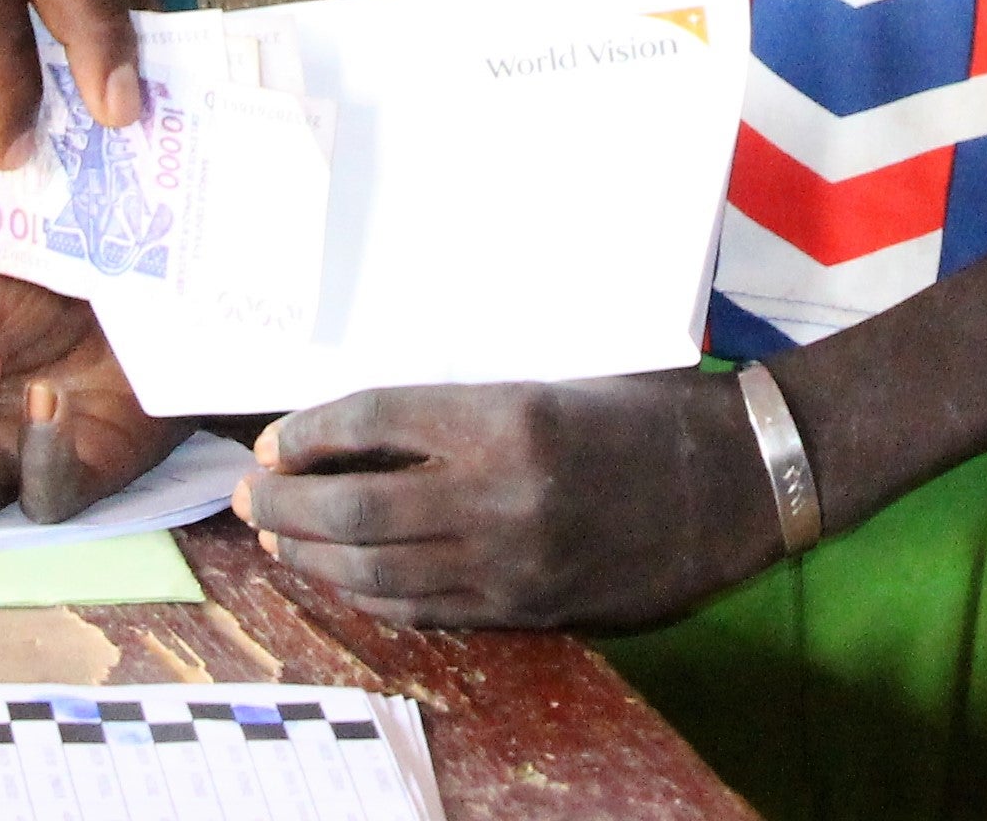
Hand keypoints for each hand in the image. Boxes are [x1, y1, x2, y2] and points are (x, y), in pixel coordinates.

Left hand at [237, 373, 782, 631]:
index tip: (273, 439)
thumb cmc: (647, 409)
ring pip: (379, 572)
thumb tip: (368, 422)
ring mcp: (512, 560)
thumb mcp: (555, 376)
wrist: (736, 480)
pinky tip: (344, 580)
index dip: (309, 433)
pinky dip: (371, 597)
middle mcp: (499, 491)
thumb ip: (468, 402)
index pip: (372, 421)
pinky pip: (426, 610)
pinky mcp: (528, 606)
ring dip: (314, 558)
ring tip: (279, 542)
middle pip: (355, 508)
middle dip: (286, 505)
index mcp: (506, 413)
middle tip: (250, 496)